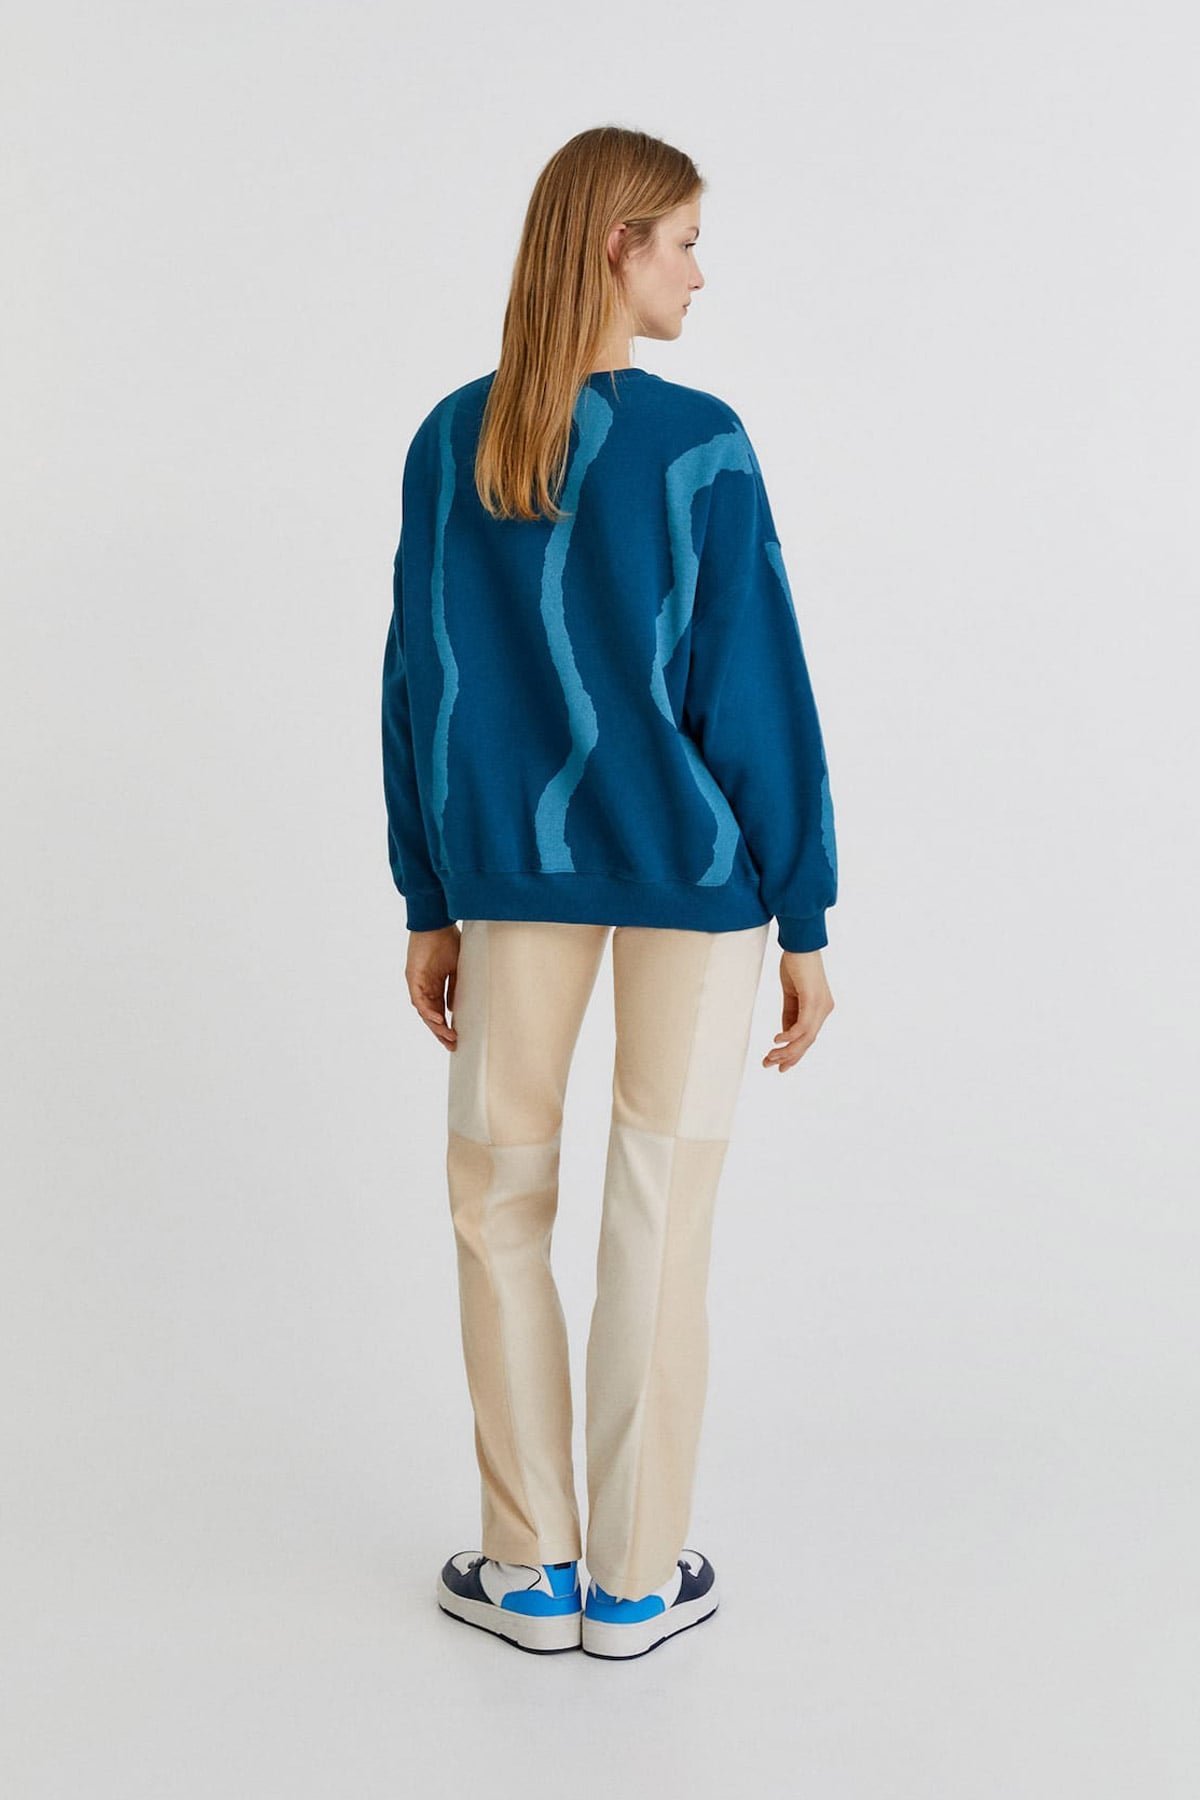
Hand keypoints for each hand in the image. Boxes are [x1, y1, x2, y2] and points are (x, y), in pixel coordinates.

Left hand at [405, 924, 460, 1049]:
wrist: (436, 923)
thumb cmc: (447, 941)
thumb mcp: (455, 968)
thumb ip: (454, 988)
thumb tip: (453, 1009)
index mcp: (434, 985)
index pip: (439, 1011)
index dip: (446, 1026)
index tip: (456, 1039)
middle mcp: (424, 987)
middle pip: (431, 1016)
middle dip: (441, 1032)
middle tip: (452, 1045)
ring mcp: (418, 984)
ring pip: (425, 1012)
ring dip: (436, 1025)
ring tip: (448, 1037)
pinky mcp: (413, 978)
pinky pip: (419, 1000)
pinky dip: (428, 1011)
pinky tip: (438, 1019)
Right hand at [762, 948, 833, 1072]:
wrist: (800, 943)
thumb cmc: (796, 964)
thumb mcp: (792, 994)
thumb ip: (791, 1014)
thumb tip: (785, 1034)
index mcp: (820, 1008)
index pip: (808, 1037)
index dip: (795, 1053)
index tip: (781, 1065)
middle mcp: (824, 1009)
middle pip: (807, 1041)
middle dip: (788, 1056)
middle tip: (769, 1064)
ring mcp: (821, 1006)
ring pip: (805, 1037)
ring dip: (786, 1050)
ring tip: (770, 1056)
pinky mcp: (813, 1000)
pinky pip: (802, 1025)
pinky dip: (789, 1035)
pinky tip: (776, 1041)